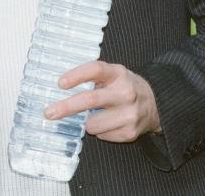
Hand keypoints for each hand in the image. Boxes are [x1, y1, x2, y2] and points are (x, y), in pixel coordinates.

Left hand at [44, 61, 161, 141]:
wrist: (155, 104)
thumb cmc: (123, 87)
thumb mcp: (112, 74)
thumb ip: (92, 77)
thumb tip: (61, 87)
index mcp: (118, 74)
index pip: (96, 70)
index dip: (77, 75)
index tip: (60, 83)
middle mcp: (125, 92)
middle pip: (91, 99)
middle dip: (66, 107)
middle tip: (49, 113)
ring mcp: (129, 114)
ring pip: (92, 124)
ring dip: (87, 122)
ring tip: (98, 115)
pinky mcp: (130, 132)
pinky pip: (101, 135)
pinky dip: (100, 131)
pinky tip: (110, 123)